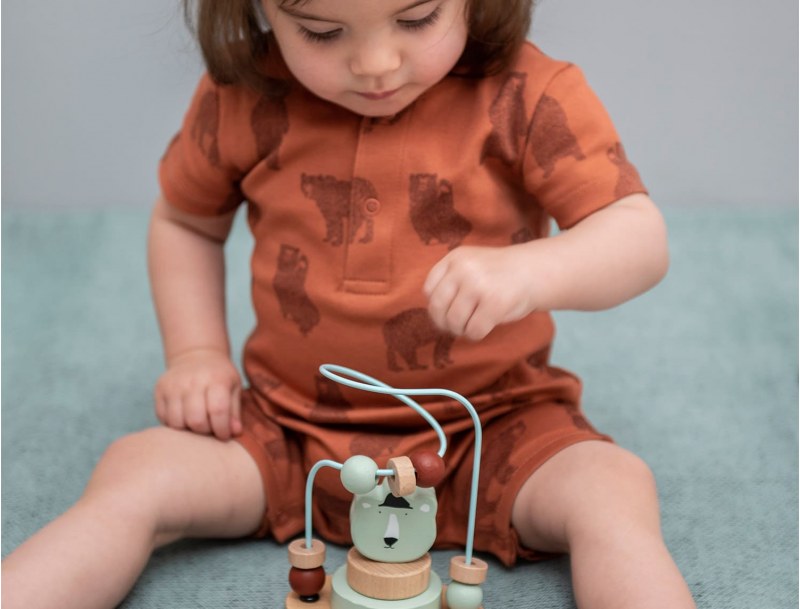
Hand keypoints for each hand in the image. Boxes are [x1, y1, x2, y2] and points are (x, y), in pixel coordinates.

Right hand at [154, 348, 242, 439]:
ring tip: (197, 423)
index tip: (224, 434)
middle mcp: (193, 381)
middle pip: (196, 420)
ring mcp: (173, 385)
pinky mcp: (160, 390)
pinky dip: (174, 424)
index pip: (218, 410)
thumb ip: (234, 411)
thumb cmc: (219, 376)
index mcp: (216, 379)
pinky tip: (184, 418)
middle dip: (204, 431)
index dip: (222, 429)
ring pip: (177, 422)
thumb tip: (234, 433)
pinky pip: (164, 418)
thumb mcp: (233, 387)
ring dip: (188, 430)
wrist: (195, 355)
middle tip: (210, 428)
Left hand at [423, 245, 538, 340]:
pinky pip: (473, 331)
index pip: (429, 290)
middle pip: (438, 307)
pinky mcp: (494, 304)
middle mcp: (464, 269)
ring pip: (454, 321)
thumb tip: (434, 316)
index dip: (437, 306)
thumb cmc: (499, 274)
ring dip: (461, 330)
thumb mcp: (470, 265)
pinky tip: (484, 327)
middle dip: (445, 323)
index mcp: (455, 258)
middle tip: (457, 326)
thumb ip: (450, 282)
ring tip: (472, 325)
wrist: (534, 271)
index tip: (448, 311)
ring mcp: (479, 286)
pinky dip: (476, 334)